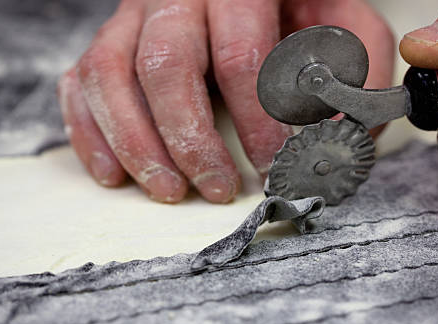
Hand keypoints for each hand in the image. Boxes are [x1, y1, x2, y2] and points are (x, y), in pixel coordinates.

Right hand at [58, 0, 394, 202]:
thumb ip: (357, 70)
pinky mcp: (109, 41)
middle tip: (216, 189)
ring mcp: (133, 17)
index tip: (271, 167)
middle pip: (166, 66)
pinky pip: (80, 82)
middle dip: (190, 139)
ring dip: (136, 143)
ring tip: (167, 190)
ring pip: (110, 76)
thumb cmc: (296, 5)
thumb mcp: (342, 22)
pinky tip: (112, 174)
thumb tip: (339, 138)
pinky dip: (90, 133)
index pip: (241, 55)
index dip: (256, 119)